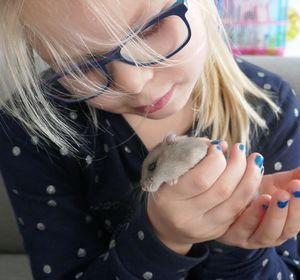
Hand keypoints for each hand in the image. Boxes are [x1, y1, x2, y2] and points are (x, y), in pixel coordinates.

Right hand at [146, 141, 263, 254]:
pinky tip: (252, 177)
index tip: (219, 146)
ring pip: (235, 203)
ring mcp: (202, 228)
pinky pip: (238, 212)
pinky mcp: (215, 232)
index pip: (201, 179)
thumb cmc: (165, 187)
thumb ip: (190, 154)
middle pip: (222, 190)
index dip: (215, 160)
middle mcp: (185, 216)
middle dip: (237, 165)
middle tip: (240, 148)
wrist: (164, 222)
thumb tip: (222, 145)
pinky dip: (248, 192)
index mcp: (168, 198)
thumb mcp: (167, 168)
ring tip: (254, 160)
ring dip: (250, 178)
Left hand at [217, 168, 299, 248]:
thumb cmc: (251, 191)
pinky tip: (258, 200)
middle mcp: (269, 236)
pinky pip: (243, 229)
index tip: (299, 185)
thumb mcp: (273, 184)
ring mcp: (250, 239)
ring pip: (265, 234)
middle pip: (284, 230)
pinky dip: (252, 216)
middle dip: (290, 210)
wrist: (223, 195)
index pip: (295, 222)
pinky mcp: (231, 236)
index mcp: (282, 226)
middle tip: (291, 189)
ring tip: (274, 195)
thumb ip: (292, 179)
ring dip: (273, 214)